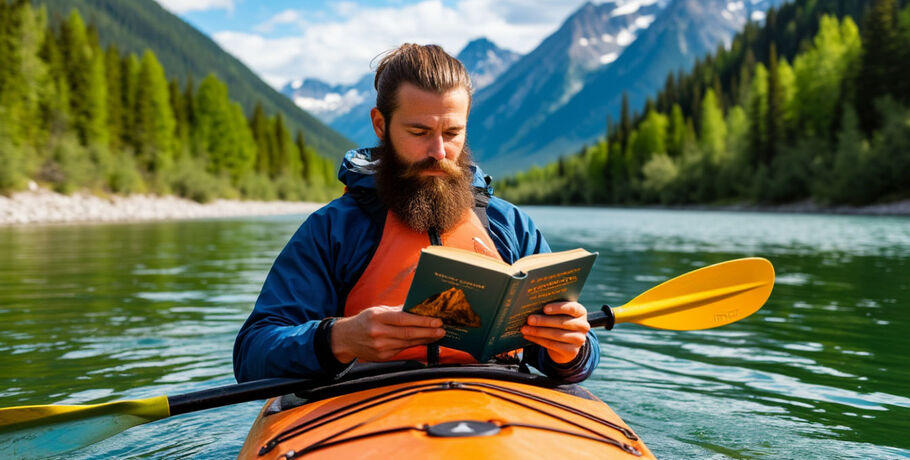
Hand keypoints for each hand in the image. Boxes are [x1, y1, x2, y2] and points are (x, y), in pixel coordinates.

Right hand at [330, 306, 444, 361]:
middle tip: (442, 330)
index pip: (404, 320)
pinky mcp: (382, 356)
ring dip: (425, 339)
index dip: (422, 321)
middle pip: (408, 334)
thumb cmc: (365, 321)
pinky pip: (403, 349)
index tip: (436, 320)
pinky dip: (415, 345)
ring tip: (437, 335)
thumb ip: (397, 311)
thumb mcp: (378, 311)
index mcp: (377, 317)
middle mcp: (378, 333)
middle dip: (428, 332)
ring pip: (408, 343)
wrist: (346, 339)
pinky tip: (424, 341)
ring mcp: (380, 347)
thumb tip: (419, 308)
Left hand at [521, 301, 589, 363]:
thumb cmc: (560, 323)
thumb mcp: (559, 314)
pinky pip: (553, 345)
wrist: (566, 343)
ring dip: (538, 332)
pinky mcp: (572, 351)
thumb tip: (532, 306)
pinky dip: (538, 340)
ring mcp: (579, 339)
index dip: (558, 308)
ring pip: (556, 335)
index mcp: (580, 312)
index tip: (544, 309)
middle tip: (529, 319)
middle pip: (562, 322)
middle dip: (543, 321)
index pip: (572, 308)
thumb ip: (551, 310)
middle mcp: (583, 325)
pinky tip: (529, 336)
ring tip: (525, 329)